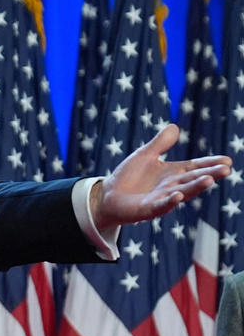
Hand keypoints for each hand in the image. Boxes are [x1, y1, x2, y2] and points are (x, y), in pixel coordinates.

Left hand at [91, 123, 231, 230]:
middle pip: (193, 179)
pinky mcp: (148, 209)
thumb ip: (159, 143)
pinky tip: (177, 196)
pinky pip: (161, 206)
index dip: (210, 163)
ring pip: (182, 192)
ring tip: (209, 180)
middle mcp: (171, 186)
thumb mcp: (144, 155)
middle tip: (226, 170)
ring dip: (195, 187)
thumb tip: (174, 126)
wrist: (108, 195)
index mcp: (173, 173)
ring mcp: (161, 199)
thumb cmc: (128, 177)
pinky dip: (170, 202)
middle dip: (210, 174)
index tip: (227, 160)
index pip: (195, 166)